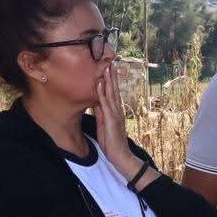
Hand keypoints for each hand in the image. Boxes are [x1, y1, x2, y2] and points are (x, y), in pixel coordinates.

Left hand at [93, 63, 142, 177]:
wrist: (120, 156)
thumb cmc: (112, 143)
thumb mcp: (103, 125)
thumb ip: (100, 113)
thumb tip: (95, 103)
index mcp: (115, 111)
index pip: (112, 93)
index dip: (110, 80)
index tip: (108, 68)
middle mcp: (117, 110)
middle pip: (113, 89)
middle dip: (111, 75)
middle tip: (109, 60)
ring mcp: (115, 113)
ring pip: (110, 93)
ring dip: (107, 79)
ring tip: (105, 67)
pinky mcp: (111, 119)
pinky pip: (105, 103)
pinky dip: (101, 93)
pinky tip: (99, 83)